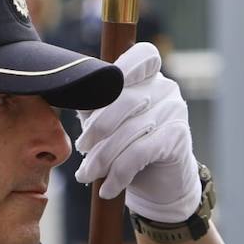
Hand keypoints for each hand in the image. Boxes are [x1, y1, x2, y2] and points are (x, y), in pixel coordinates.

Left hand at [74, 42, 200, 222]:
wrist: (160, 186)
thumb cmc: (128, 147)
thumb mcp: (106, 122)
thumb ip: (92, 103)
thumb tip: (65, 91)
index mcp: (148, 76)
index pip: (142, 56)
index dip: (122, 67)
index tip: (98, 89)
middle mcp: (166, 88)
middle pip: (123, 99)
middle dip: (96, 128)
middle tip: (82, 149)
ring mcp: (175, 111)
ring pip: (129, 130)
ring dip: (102, 158)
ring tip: (86, 175)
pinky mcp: (178, 138)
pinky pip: (139, 153)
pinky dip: (118, 174)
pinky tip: (108, 188)